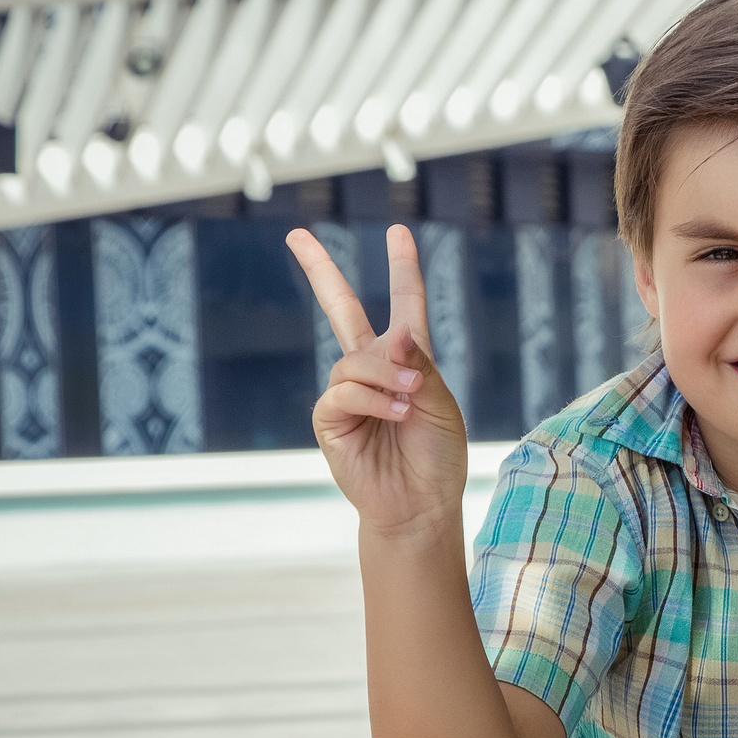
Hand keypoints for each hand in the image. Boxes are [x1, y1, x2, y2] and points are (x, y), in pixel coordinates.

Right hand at [289, 223, 468, 538]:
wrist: (420, 504)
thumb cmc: (437, 456)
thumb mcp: (440, 404)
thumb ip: (419, 365)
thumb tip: (396, 332)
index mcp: (408, 360)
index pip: (405, 305)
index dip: (403, 269)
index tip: (399, 233)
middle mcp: (373, 370)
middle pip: (342, 310)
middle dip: (320, 272)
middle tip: (296, 236)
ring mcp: (348, 393)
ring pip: (353, 361)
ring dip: (384, 376)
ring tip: (410, 401)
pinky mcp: (330, 419)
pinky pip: (343, 393)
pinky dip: (372, 400)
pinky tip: (395, 414)